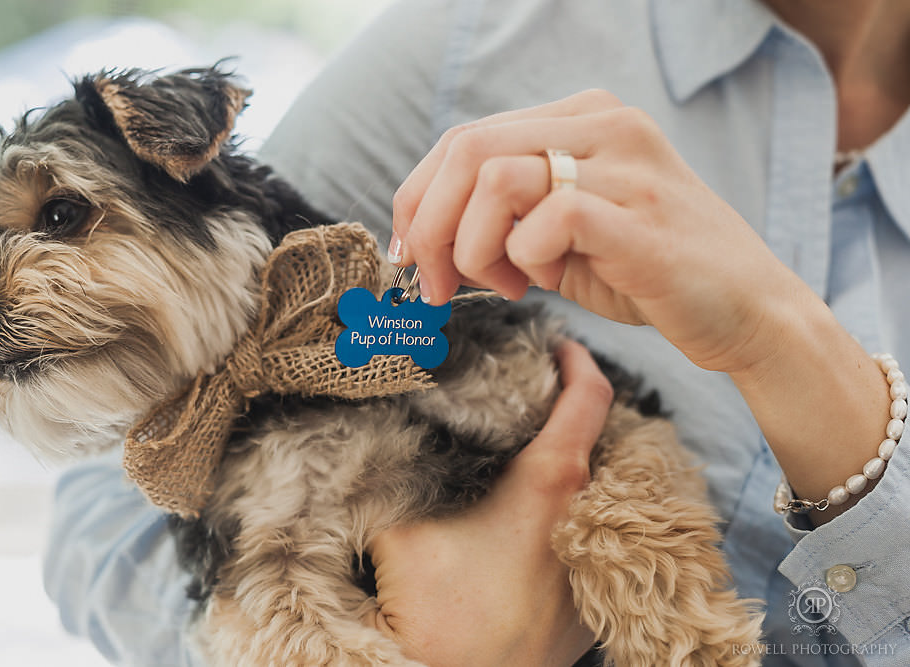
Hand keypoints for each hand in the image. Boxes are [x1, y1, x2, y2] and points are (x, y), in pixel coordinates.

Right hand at [364, 340, 608, 666]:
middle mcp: (588, 514)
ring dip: (568, 465)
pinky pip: (588, 534)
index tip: (558, 346)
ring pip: (596, 488)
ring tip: (526, 454)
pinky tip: (524, 522)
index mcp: (551, 482)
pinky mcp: (590, 598)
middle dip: (568, 412)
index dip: (576, 359)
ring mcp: (594, 560)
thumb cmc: (435, 606)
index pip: (589, 395)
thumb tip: (384, 426)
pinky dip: (566, 512)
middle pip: (598, 439)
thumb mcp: (401, 520)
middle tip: (533, 397)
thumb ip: (398, 466)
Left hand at [390, 90, 812, 373]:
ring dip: (473, 246)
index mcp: (581, 119)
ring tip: (504, 284)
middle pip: (467, 148)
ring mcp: (626, 164)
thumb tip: (421, 235)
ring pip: (495, 177)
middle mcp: (603, 125)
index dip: (418, 198)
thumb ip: (504, 215)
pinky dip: (521, 259)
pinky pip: (546, 219)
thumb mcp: (561, 233)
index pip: (465, 138)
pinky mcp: (641, 214)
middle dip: (428, 225)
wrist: (744, 312)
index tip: (411, 255)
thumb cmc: (645, 274)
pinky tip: (541, 283)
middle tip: (434, 284)